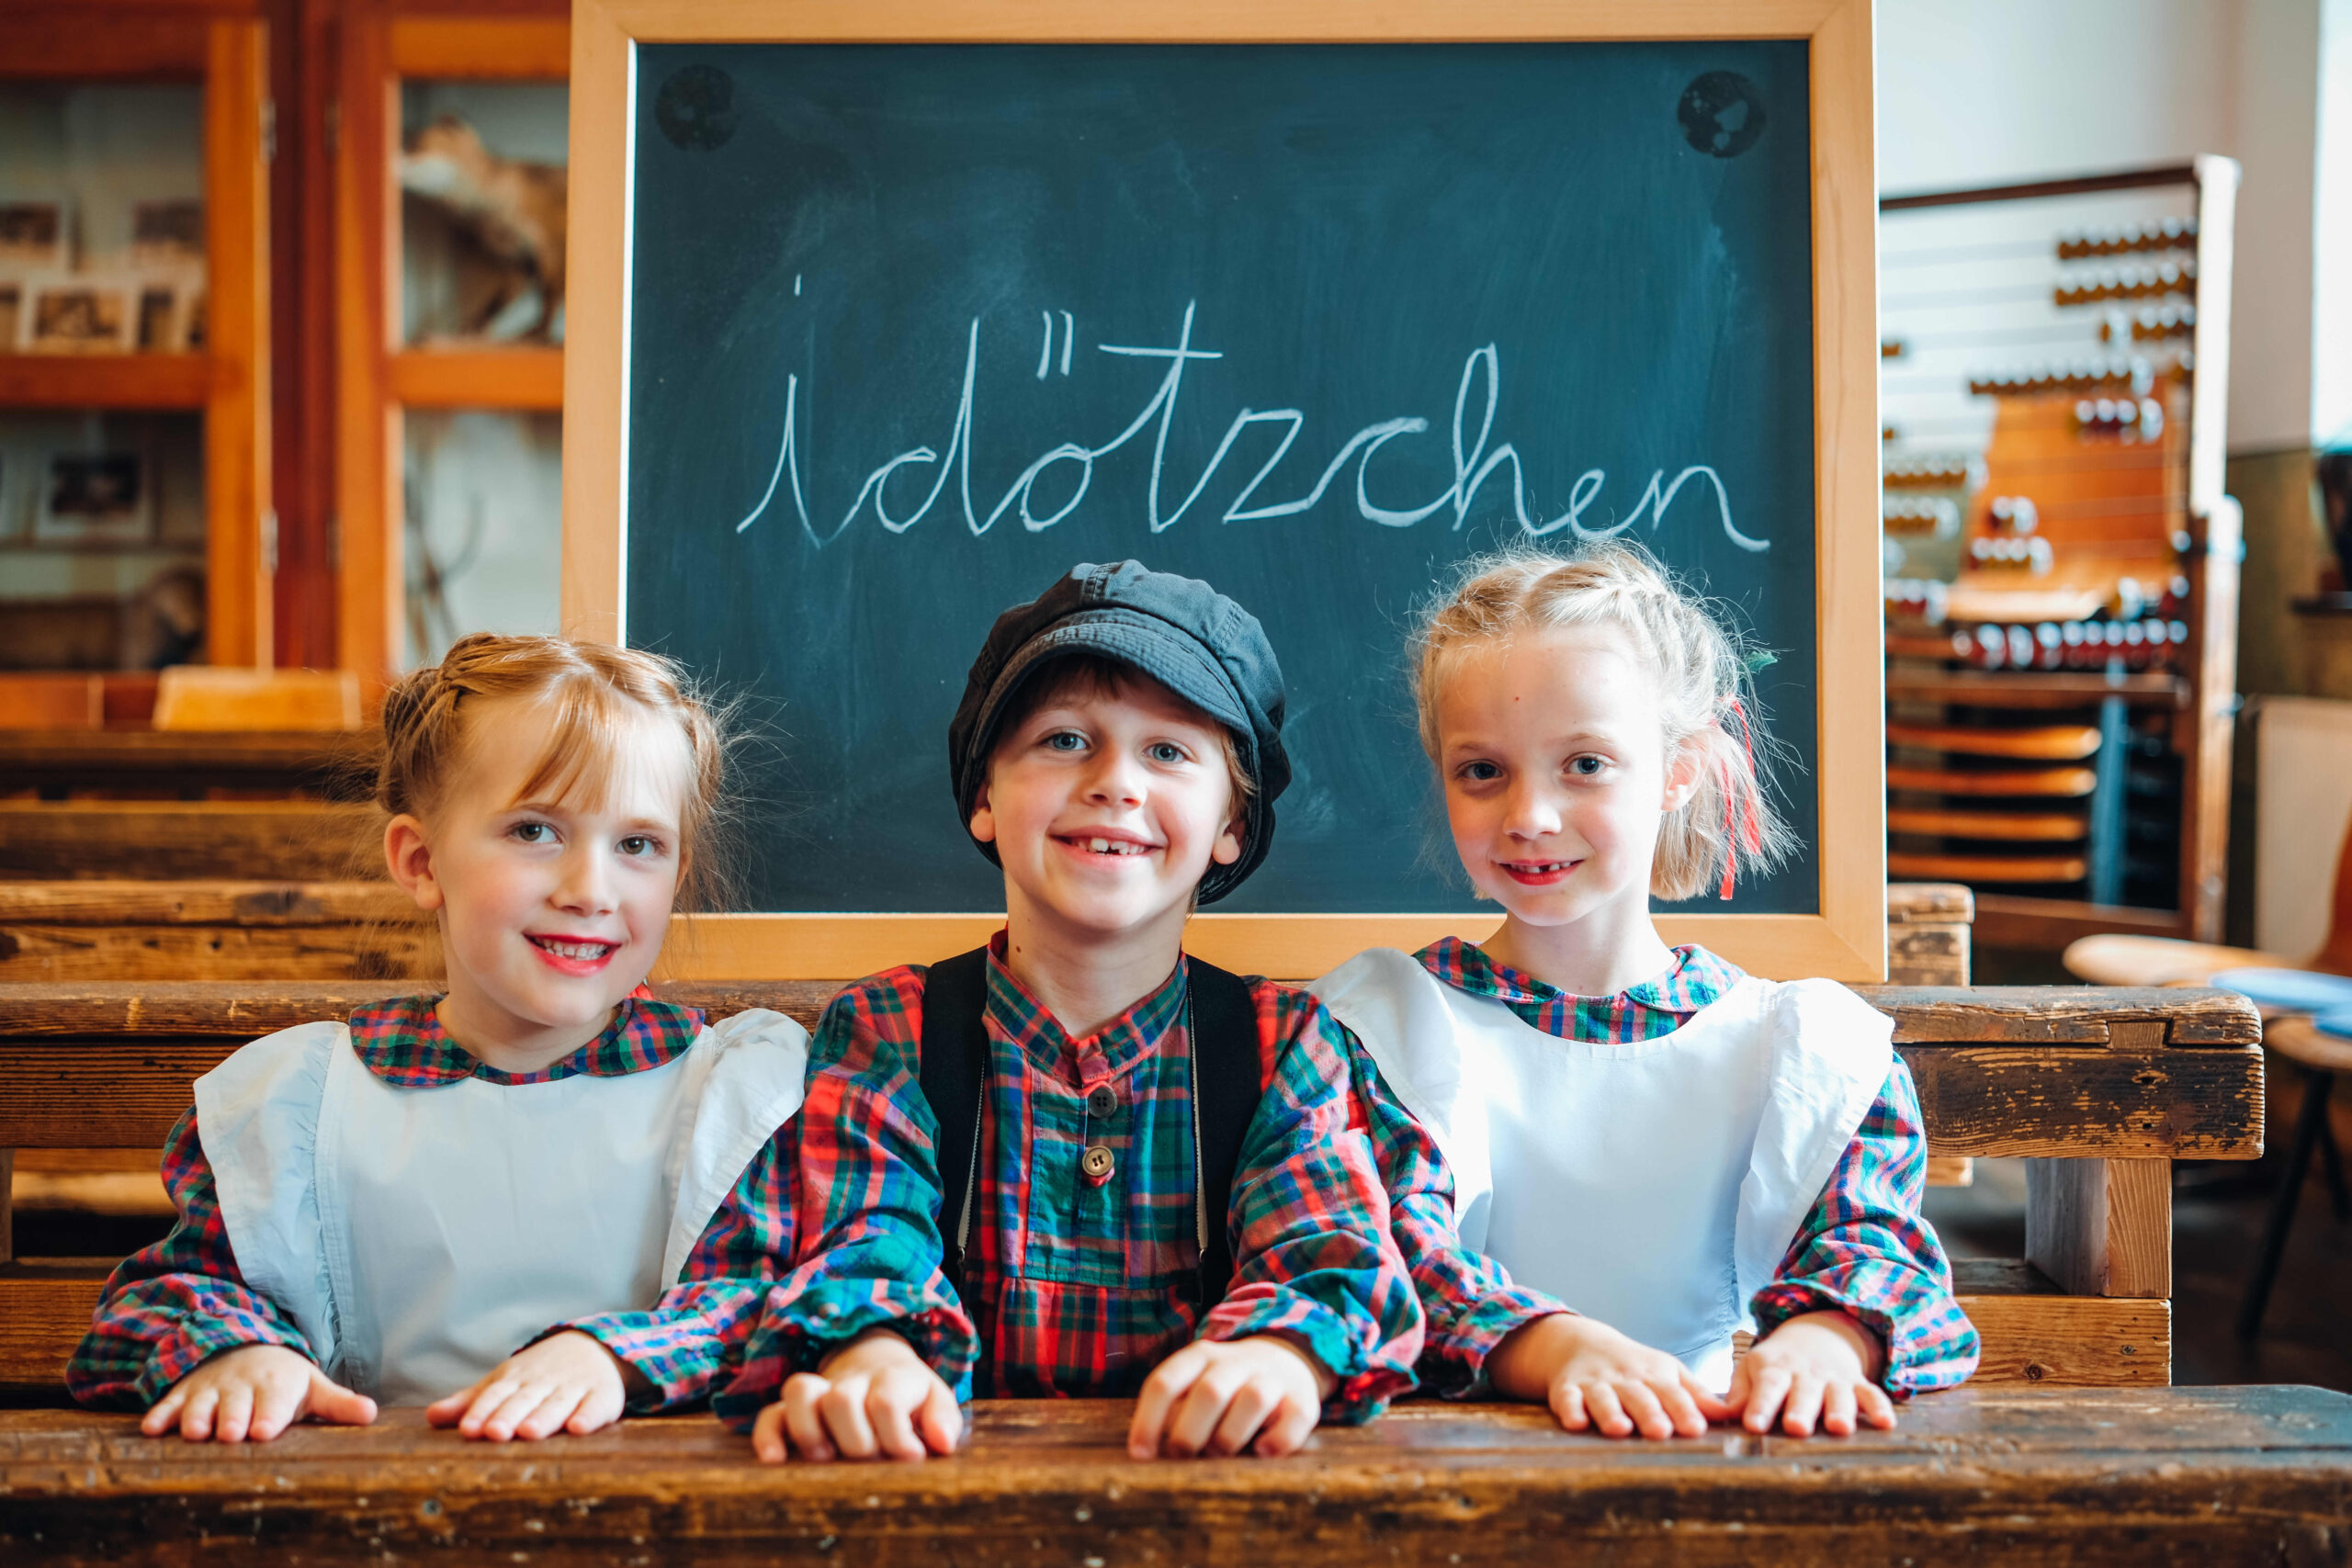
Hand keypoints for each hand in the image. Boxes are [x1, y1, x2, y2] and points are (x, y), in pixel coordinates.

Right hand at [142, 1343, 376, 1442]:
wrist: (243, 1348)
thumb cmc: (283, 1381)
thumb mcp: (312, 1388)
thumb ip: (338, 1405)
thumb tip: (372, 1414)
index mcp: (276, 1384)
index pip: (274, 1402)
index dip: (269, 1416)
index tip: (264, 1431)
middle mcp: (241, 1386)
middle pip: (235, 1405)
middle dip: (232, 1419)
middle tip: (231, 1433)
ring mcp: (210, 1389)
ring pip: (200, 1405)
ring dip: (196, 1417)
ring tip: (194, 1432)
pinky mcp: (184, 1394)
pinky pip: (168, 1404)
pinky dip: (159, 1415)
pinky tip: (150, 1429)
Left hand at [425, 1330, 638, 1440]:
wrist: (594, 1346)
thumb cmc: (539, 1375)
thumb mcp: (504, 1382)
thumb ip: (471, 1402)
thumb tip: (430, 1416)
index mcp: (516, 1379)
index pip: (495, 1395)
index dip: (481, 1412)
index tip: (468, 1430)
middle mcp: (543, 1382)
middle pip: (524, 1400)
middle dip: (509, 1415)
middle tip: (495, 1432)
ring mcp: (574, 1387)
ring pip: (557, 1403)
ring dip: (544, 1417)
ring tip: (529, 1432)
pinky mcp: (603, 1395)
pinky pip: (596, 1405)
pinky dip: (589, 1415)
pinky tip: (579, 1428)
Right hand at [749, 1329, 962, 1463]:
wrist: (877, 1366)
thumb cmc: (911, 1397)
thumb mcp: (936, 1401)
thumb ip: (944, 1419)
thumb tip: (941, 1443)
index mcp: (892, 1378)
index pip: (884, 1402)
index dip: (896, 1437)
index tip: (911, 1458)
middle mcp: (852, 1381)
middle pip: (841, 1399)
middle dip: (857, 1442)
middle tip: (871, 1460)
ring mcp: (820, 1392)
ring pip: (800, 1392)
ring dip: (811, 1431)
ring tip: (827, 1458)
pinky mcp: (794, 1411)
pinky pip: (771, 1414)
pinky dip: (768, 1436)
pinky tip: (775, 1460)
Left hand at [1127, 1334, 1334, 1458]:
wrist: (1283, 1360)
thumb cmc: (1225, 1388)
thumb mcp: (1193, 1387)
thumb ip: (1174, 1412)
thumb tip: (1150, 1455)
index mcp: (1199, 1357)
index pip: (1165, 1383)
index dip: (1148, 1421)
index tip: (1140, 1456)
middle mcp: (1235, 1362)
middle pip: (1210, 1392)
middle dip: (1190, 1433)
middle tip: (1183, 1457)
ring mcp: (1272, 1378)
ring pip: (1254, 1399)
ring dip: (1231, 1436)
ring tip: (1220, 1453)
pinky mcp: (1303, 1398)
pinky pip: (1296, 1418)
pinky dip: (1279, 1440)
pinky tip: (1262, 1452)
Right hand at [1487, 1313, 1729, 1439]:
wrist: (1580, 1341)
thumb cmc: (1634, 1366)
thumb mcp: (1667, 1372)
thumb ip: (1696, 1395)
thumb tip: (1735, 1414)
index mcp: (1654, 1376)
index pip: (1672, 1393)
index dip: (1683, 1410)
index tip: (1695, 1428)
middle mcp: (1625, 1378)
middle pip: (1639, 1396)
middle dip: (1648, 1412)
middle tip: (1659, 1431)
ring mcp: (1595, 1383)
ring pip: (1603, 1397)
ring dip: (1610, 1412)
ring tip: (1619, 1429)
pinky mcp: (1566, 1389)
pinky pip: (1566, 1398)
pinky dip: (1569, 1409)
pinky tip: (1574, 1422)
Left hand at [1725, 1310, 1895, 1436]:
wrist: (1815, 1335)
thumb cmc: (1775, 1364)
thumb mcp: (1750, 1369)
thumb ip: (1738, 1393)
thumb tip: (1717, 1415)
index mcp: (1775, 1370)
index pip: (1766, 1386)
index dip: (1760, 1405)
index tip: (1753, 1426)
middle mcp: (1805, 1374)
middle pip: (1803, 1392)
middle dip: (1801, 1409)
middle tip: (1796, 1427)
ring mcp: (1833, 1378)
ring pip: (1838, 1394)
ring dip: (1840, 1409)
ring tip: (1839, 1427)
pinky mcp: (1857, 1383)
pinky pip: (1872, 1393)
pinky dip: (1880, 1407)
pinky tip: (1886, 1423)